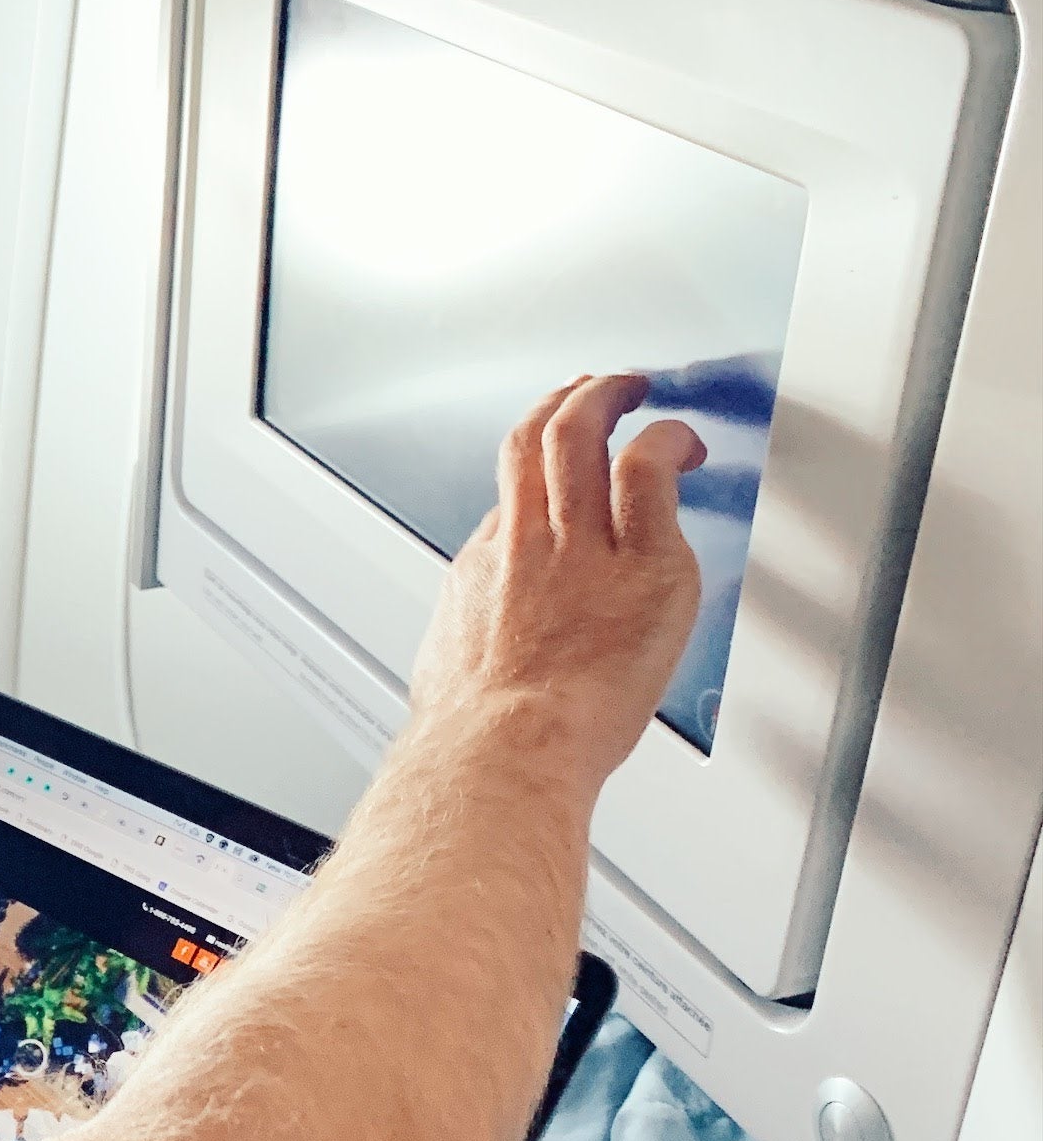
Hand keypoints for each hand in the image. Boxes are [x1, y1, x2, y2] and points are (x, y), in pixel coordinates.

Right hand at [407, 373, 704, 789]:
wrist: (502, 751)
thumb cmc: (479, 737)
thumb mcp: (452, 669)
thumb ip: (479, 637)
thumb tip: (479, 648)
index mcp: (483, 572)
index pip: (510, 497)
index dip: (537, 469)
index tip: (559, 459)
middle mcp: (527, 544)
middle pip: (531, 440)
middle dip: (564, 402)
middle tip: (592, 389)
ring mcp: (582, 550)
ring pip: (581, 436)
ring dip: (609, 398)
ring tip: (635, 391)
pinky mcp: (644, 566)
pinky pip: (651, 475)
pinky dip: (669, 443)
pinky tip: (686, 447)